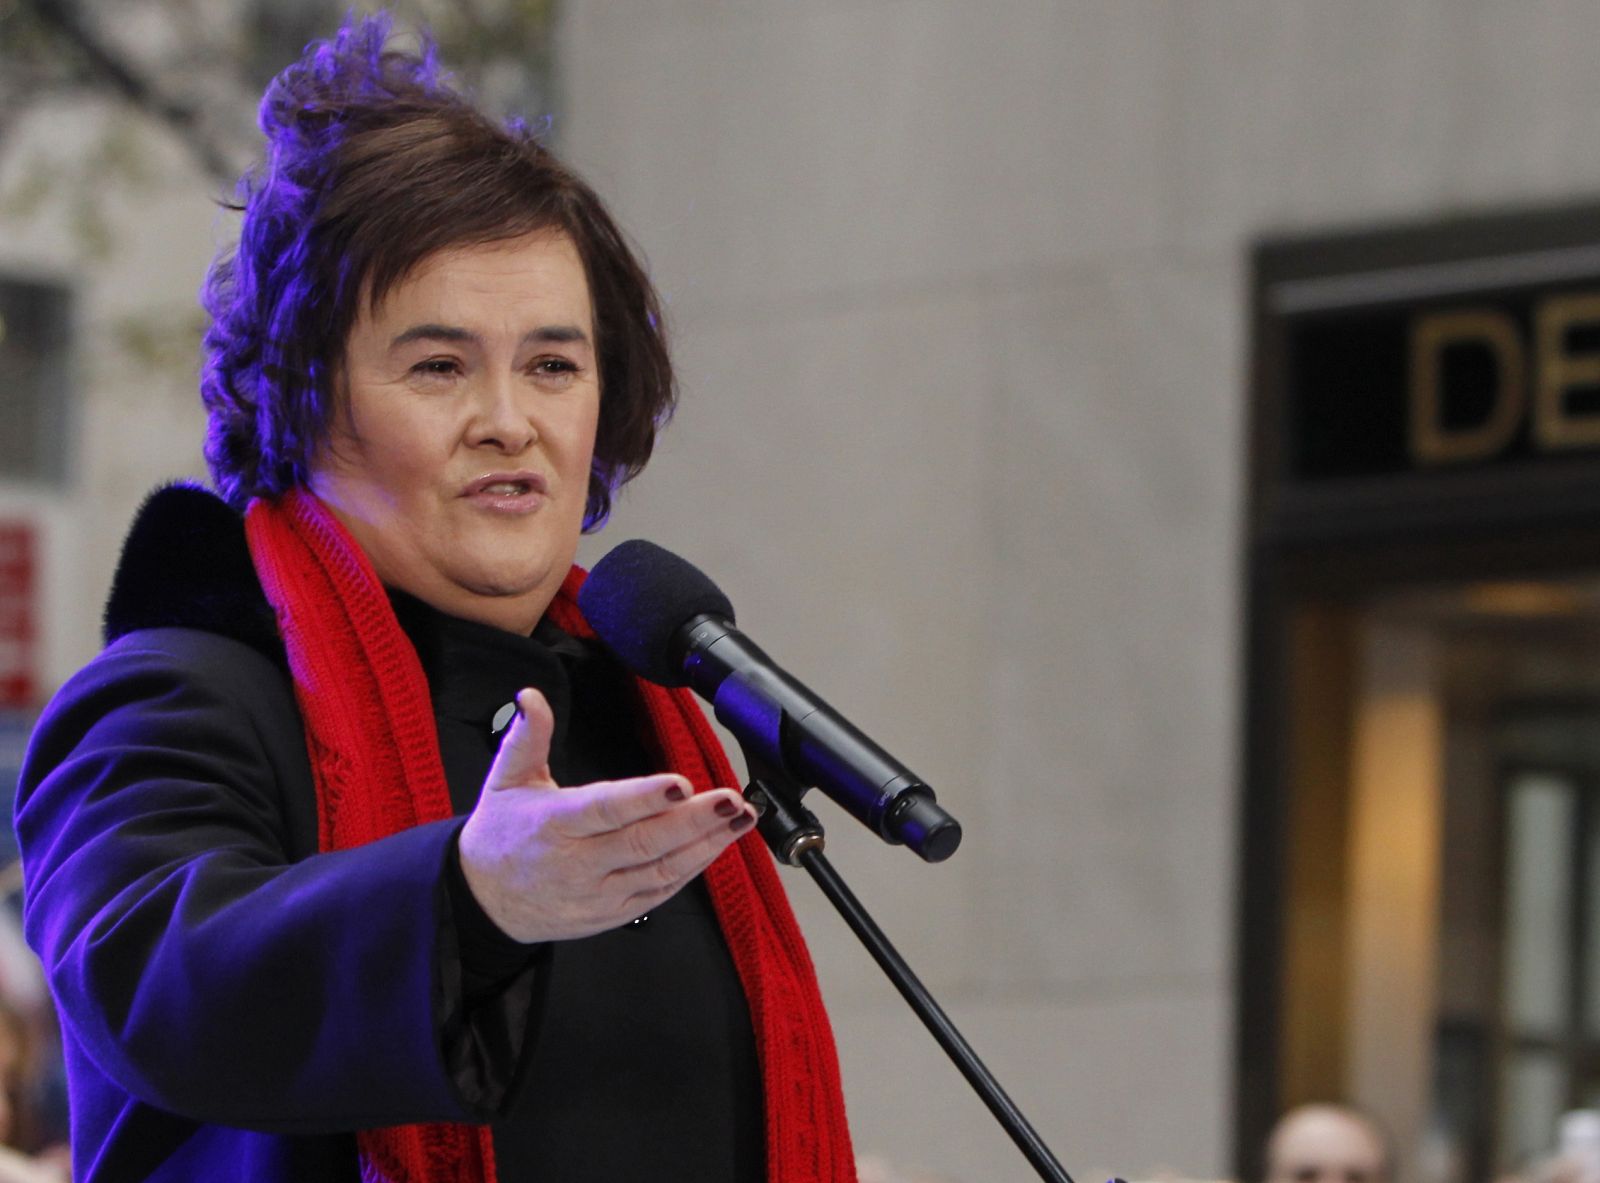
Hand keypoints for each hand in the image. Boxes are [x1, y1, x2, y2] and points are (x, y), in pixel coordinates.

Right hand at [457, 688, 757, 942]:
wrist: (483, 902)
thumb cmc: (502, 835)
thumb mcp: (506, 780)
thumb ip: (526, 738)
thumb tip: (530, 697)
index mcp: (553, 825)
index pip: (605, 809)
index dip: (645, 798)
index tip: (682, 782)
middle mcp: (577, 864)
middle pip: (644, 842)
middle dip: (694, 821)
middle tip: (731, 800)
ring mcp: (597, 894)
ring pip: (660, 871)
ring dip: (705, 845)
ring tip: (739, 819)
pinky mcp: (612, 915)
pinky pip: (658, 893)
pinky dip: (690, 870)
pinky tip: (716, 846)